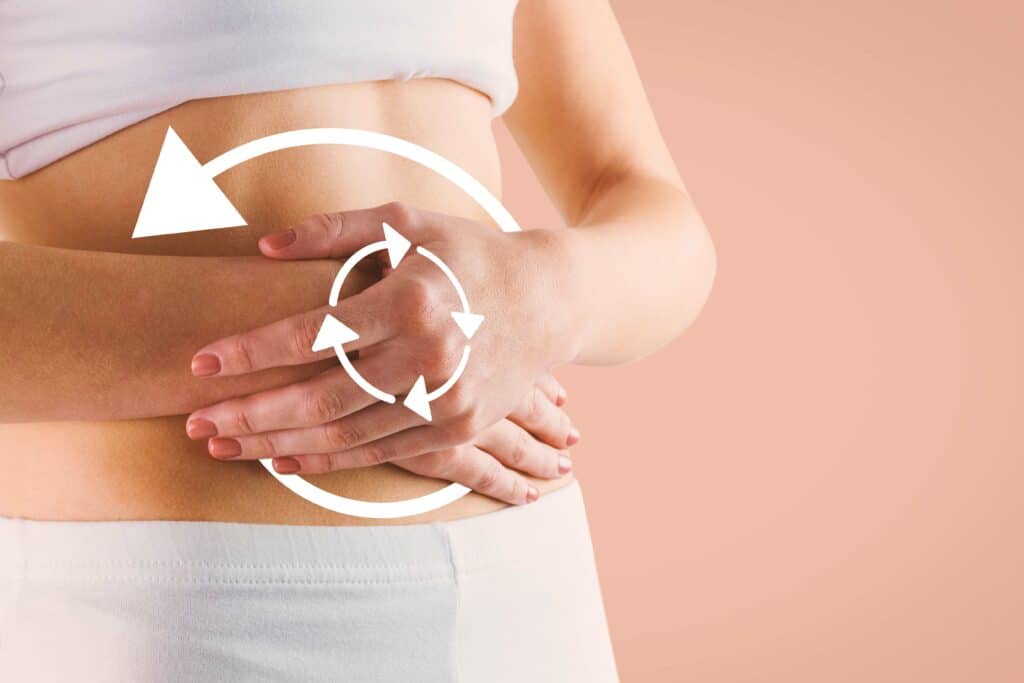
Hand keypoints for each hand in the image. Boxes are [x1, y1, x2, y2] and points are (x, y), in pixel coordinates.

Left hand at [187, 202, 578, 480]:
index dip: (253, 352)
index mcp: (413, 299)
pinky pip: (381, 450)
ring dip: (278, 442)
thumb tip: (263, 248)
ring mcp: (447, 398)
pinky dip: (328, 459)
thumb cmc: (470, 254)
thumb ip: (334, 230)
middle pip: (322, 396)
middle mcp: (430, 355)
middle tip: (196, 424)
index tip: (201, 363)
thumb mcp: (408, 221)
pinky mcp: (458, 425)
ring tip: (224, 446)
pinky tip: (283, 459)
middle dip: (252, 413)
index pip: (315, 334)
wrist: (551, 299)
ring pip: (346, 432)